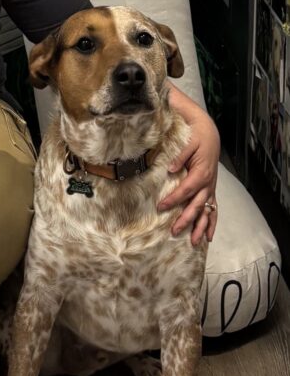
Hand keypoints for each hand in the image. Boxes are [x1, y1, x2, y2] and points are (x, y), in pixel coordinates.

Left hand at [158, 86, 219, 246]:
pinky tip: (208, 236)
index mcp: (201, 172)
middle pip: (197, 205)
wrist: (209, 133)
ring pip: (207, 211)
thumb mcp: (188, 142)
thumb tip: (171, 168)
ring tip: (194, 242)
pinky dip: (212, 223)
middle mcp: (208, 183)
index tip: (161, 207)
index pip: (186, 189)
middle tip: (174, 231)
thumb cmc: (196, 137)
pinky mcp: (211, 189)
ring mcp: (210, 188)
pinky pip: (214, 209)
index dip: (174, 199)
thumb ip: (180, 156)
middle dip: (186, 219)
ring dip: (201, 226)